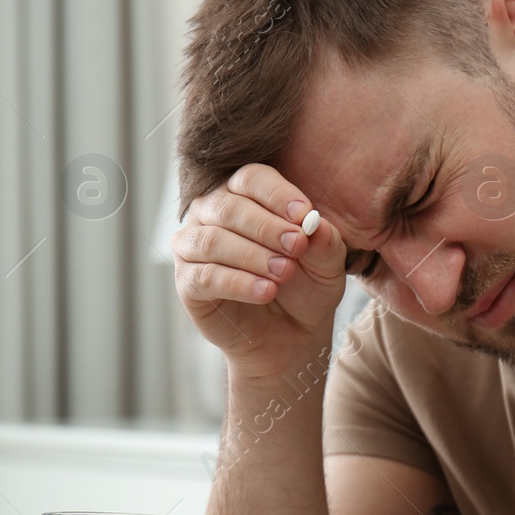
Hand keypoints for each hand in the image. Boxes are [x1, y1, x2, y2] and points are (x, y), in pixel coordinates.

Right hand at [171, 164, 347, 382]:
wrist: (289, 336)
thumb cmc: (305, 288)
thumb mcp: (326, 265)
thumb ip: (325, 242)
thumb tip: (316, 224)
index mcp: (244, 194)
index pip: (252, 178)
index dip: (277, 194)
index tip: (304, 215)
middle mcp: (212, 213)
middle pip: (230, 206)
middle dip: (267, 227)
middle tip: (297, 247)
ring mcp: (194, 246)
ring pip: (213, 240)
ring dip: (252, 256)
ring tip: (283, 273)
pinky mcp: (187, 282)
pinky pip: (205, 276)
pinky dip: (237, 283)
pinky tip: (266, 292)